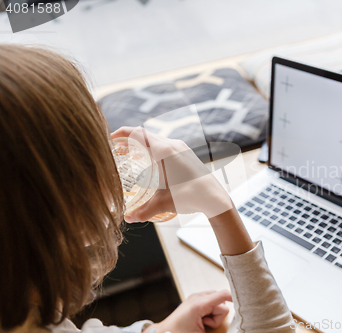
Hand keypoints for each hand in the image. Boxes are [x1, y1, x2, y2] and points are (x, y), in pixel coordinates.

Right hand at [111, 127, 233, 221]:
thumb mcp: (164, 203)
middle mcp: (173, 145)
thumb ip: (144, 211)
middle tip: (115, 150)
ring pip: (155, 139)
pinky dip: (152, 149)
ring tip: (128, 156)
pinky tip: (148, 163)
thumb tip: (128, 218)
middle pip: (145, 134)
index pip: (138, 133)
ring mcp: (181, 148)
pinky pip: (164, 145)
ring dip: (141, 144)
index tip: (110, 140)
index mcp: (165, 151)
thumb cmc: (191, 197)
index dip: (121, 134)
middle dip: (128, 140)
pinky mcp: (186, 154)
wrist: (215, 198)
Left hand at [152, 290, 231, 332]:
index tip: (243, 302)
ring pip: (217, 302)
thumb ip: (217, 327)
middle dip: (218, 315)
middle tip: (206, 324)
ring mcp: (196, 297)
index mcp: (199, 304)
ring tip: (202, 322)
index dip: (235, 298)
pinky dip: (209, 311)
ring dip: (213, 314)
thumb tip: (230, 326)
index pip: (223, 295)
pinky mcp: (195, 299)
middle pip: (221, 302)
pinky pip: (210, 302)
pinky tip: (201, 318)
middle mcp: (198, 297)